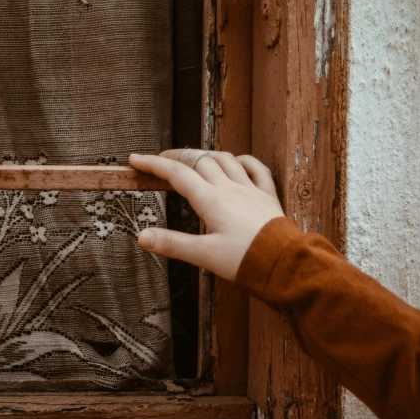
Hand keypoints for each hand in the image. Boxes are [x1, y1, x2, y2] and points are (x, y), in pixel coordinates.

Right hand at [128, 149, 284, 281]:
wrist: (283, 263)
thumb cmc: (245, 260)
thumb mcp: (203, 256)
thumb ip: (172, 244)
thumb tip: (142, 236)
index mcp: (211, 200)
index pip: (176, 174)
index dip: (153, 165)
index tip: (135, 159)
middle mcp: (229, 188)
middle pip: (198, 161)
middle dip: (176, 157)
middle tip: (160, 161)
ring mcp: (250, 189)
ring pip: (225, 160)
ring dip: (206, 155)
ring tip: (193, 158)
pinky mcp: (267, 196)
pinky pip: (257, 169)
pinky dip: (243, 161)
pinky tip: (237, 162)